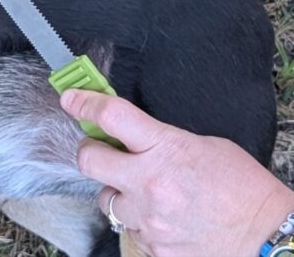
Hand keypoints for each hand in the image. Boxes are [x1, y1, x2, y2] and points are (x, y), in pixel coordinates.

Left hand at [61, 89, 293, 256]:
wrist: (268, 238)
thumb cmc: (243, 188)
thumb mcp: (203, 146)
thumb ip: (160, 140)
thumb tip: (128, 134)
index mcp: (165, 149)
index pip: (111, 116)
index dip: (84, 103)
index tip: (71, 98)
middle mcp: (149, 183)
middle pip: (88, 159)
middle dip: (91, 151)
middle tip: (104, 152)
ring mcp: (148, 218)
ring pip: (106, 199)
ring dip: (119, 193)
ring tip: (148, 195)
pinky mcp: (152, 247)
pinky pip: (129, 229)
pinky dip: (140, 222)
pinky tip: (164, 219)